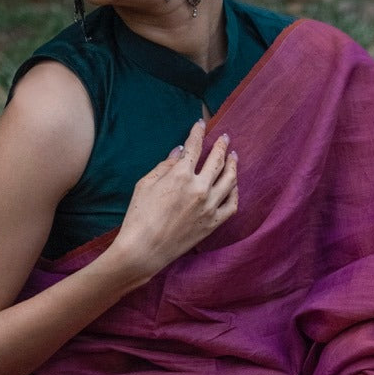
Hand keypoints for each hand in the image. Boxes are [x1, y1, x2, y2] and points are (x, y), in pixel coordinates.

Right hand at [106, 120, 237, 286]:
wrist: (144, 250)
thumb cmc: (139, 216)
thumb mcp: (145, 184)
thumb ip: (165, 165)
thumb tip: (179, 151)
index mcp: (180, 175)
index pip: (194, 147)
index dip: (198, 133)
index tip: (201, 124)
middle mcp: (200, 188)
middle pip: (217, 160)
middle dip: (222, 146)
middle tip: (225, 138)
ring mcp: (209, 207)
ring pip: (230, 180)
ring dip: (233, 165)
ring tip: (234, 157)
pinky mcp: (213, 223)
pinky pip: (232, 204)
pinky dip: (235, 192)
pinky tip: (233, 186)